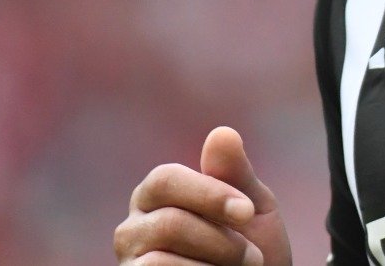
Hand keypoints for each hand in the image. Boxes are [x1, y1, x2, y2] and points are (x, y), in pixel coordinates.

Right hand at [114, 126, 292, 265]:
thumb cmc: (253, 251)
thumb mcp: (252, 209)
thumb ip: (235, 173)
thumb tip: (222, 132)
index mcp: (157, 195)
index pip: (165, 180)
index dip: (209, 194)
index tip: (247, 211)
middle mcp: (133, 228)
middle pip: (169, 223)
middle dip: (221, 242)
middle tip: (254, 257)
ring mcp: (130, 264)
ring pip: (161, 261)